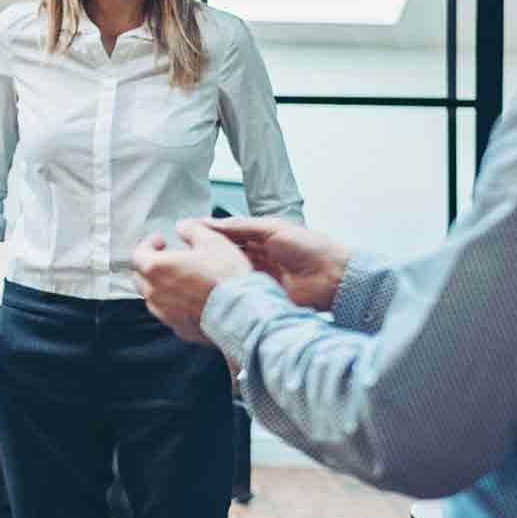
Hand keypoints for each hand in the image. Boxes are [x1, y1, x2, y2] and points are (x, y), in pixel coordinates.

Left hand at [132, 220, 254, 342]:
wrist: (243, 313)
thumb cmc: (226, 277)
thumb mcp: (212, 241)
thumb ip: (192, 230)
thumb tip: (183, 226)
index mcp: (156, 269)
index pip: (137, 254)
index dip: (147, 244)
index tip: (160, 241)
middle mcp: (155, 294)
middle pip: (141, 277)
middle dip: (151, 265)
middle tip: (168, 258)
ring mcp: (165, 314)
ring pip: (154, 297)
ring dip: (162, 286)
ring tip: (182, 278)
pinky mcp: (179, 329)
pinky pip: (169, 313)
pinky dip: (175, 304)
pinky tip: (193, 298)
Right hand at [197, 216, 350, 312]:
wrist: (333, 277)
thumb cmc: (310, 247)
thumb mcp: (272, 228)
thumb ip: (239, 225)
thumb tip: (209, 222)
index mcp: (260, 238)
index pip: (226, 234)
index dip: (207, 233)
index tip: (184, 232)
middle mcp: (256, 258)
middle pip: (224, 254)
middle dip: (206, 252)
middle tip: (183, 251)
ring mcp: (257, 277)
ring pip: (228, 272)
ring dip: (214, 270)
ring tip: (192, 267)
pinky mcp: (260, 295)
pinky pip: (238, 290)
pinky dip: (226, 288)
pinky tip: (210, 286)